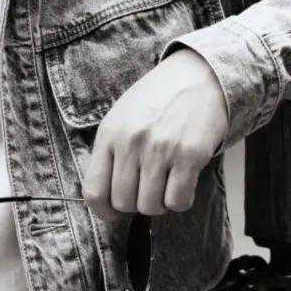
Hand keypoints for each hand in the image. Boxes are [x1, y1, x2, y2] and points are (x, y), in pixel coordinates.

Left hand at [81, 47, 227, 221]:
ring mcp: (160, 149)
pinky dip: (181, 200)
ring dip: (160, 203)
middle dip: (136, 204)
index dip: (102, 211)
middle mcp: (131, 142)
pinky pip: (178, 201)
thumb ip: (111, 153)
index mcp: (109, 133)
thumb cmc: (156, 101)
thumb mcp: (121, 118)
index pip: (93, 190)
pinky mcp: (189, 155)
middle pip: (124, 203)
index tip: (113, 213)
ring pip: (151, 206)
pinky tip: (182, 180)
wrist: (197, 77)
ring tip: (165, 181)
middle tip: (148, 187)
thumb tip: (105, 199)